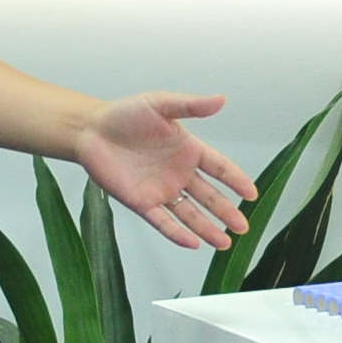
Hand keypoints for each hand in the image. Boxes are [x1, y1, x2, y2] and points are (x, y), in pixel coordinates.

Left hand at [80, 92, 257, 250]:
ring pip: (190, 214)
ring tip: (225, 242)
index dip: (236, 180)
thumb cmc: (124, 114)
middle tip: (244, 227)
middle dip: (227, 212)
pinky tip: (193, 243)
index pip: (220, 168)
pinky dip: (177, 233)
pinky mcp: (142, 202)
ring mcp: (161, 190)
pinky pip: (163, 221)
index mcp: (188, 150)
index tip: (252, 194)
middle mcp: (179, 173)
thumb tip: (221, 99)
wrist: (90, 130)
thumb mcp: (160, 104)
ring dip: (207, 229)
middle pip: (209, 197)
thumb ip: (191, 105)